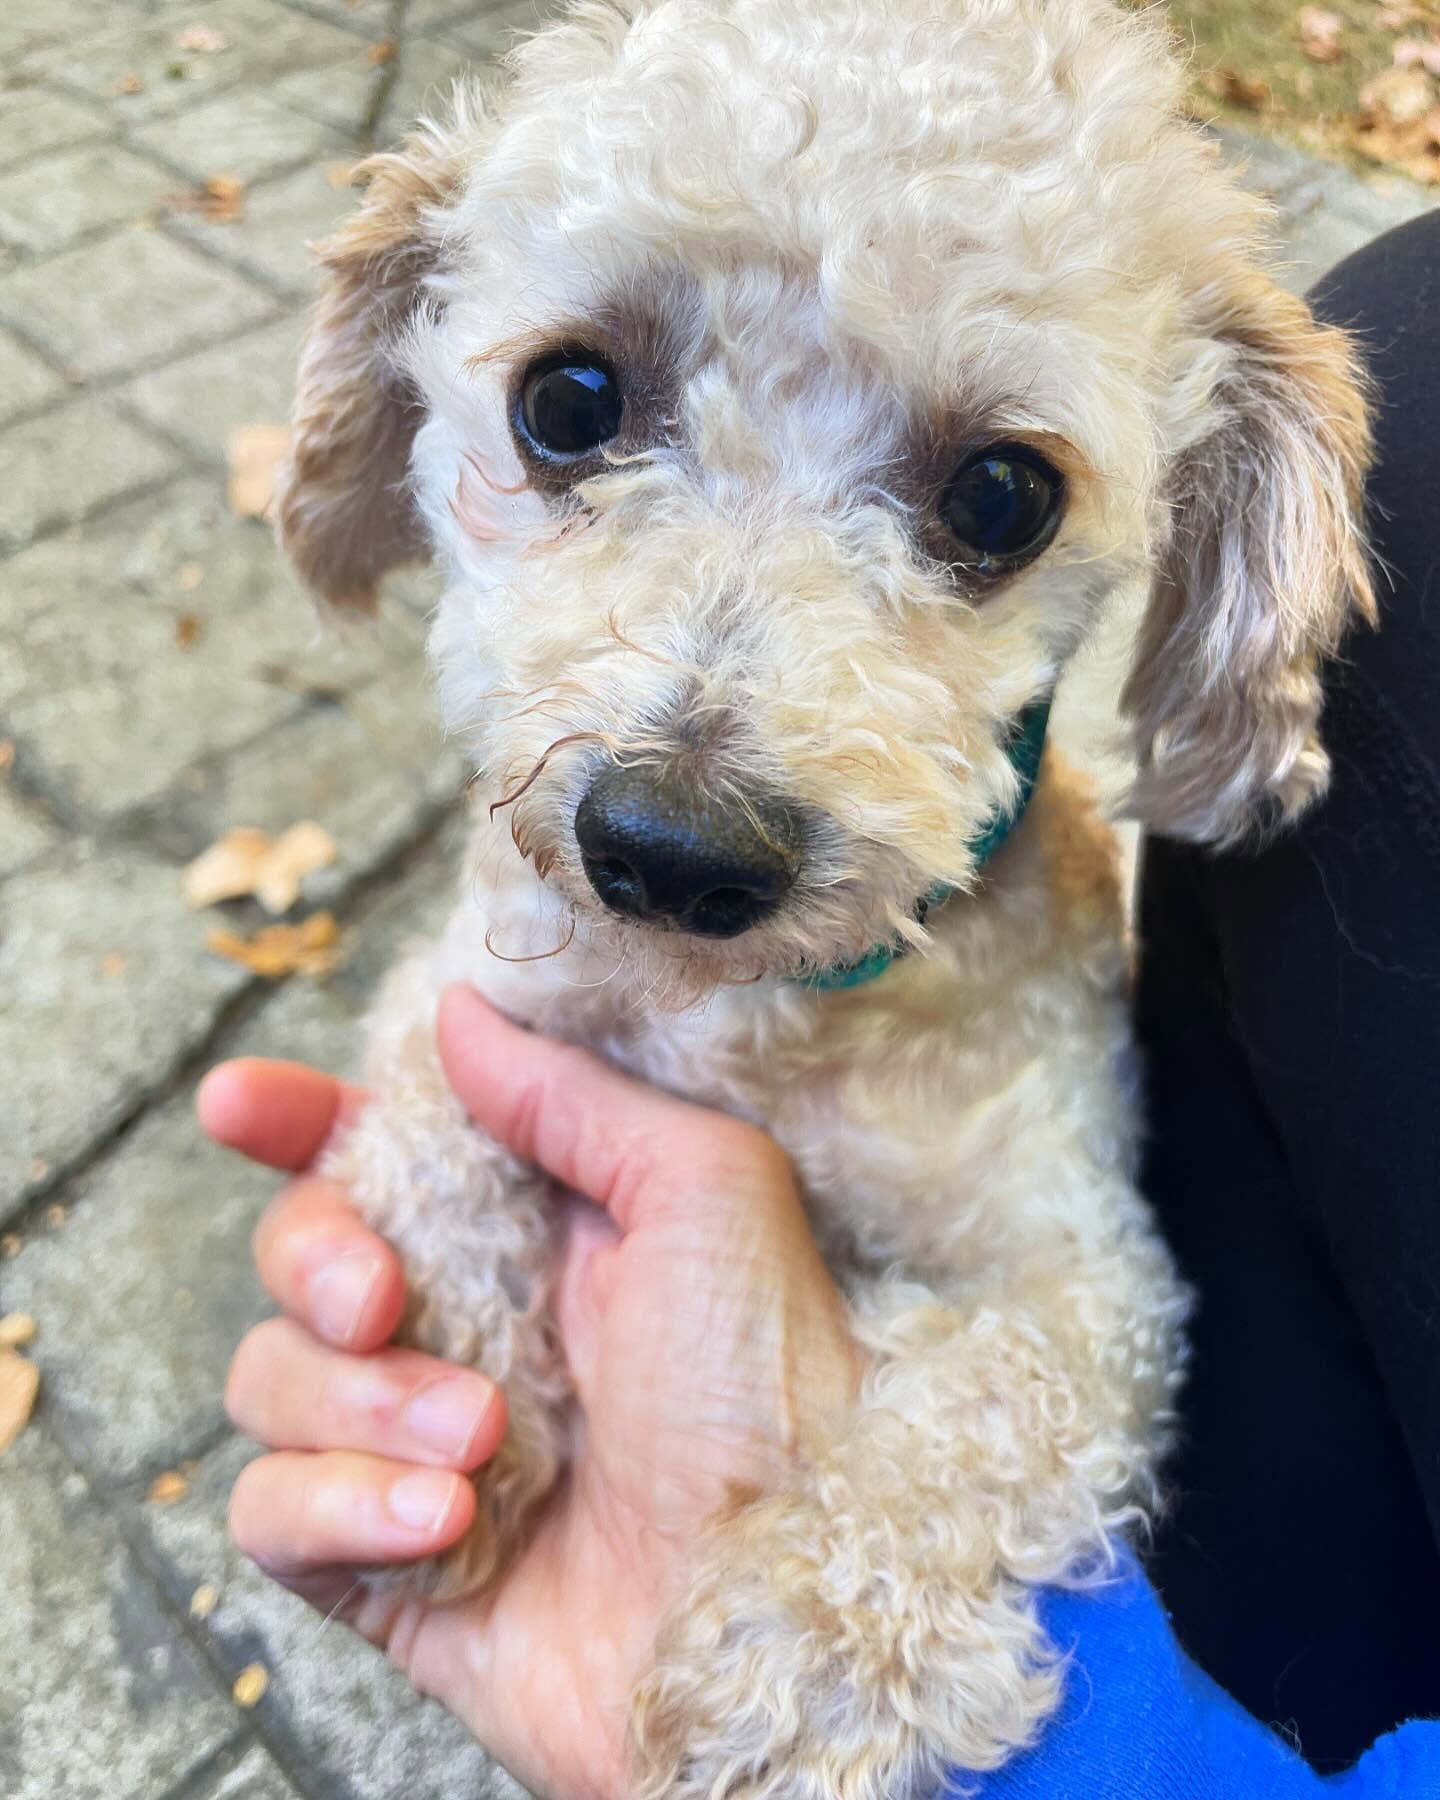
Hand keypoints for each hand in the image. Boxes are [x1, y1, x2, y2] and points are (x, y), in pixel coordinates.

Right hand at [201, 985, 860, 1799]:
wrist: (779, 1604)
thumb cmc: (768, 1391)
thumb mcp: (706, 1194)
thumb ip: (572, 1098)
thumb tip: (458, 1015)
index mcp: (530, 1231)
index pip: (378, 1153)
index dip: (296, 1120)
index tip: (241, 1104)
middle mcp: (462, 1326)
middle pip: (298, 1254)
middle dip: (317, 1260)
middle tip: (380, 1296)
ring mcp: (413, 1446)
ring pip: (271, 1379)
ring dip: (366, 1404)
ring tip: (486, 1442)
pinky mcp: (381, 1561)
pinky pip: (271, 1511)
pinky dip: (341, 1509)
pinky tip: (445, 1525)